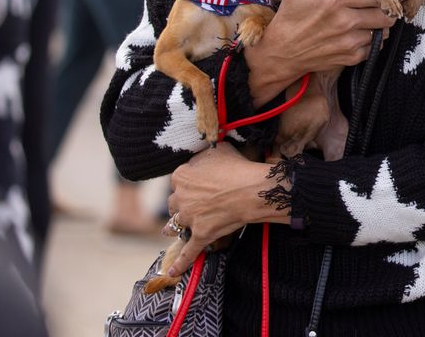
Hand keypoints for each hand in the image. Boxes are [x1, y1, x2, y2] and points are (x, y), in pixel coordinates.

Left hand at [164, 143, 284, 277]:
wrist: (252, 190)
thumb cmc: (238, 167)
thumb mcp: (219, 150)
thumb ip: (205, 154)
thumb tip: (202, 154)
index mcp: (182, 176)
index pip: (177, 180)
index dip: (187, 182)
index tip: (196, 183)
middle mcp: (181, 198)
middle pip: (173, 203)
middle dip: (180, 204)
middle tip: (190, 205)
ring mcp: (190, 218)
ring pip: (175, 226)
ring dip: (174, 228)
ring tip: (172, 230)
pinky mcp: (200, 235)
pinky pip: (188, 252)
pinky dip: (180, 263)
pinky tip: (172, 273)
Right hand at [245, 0, 393, 104]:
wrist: (281, 53)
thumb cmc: (290, 16)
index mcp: (334, 0)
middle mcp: (345, 21)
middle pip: (385, 12)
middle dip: (391, 6)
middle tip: (390, 2)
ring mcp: (350, 41)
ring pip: (383, 30)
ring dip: (383, 23)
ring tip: (376, 16)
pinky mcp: (351, 58)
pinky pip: (374, 46)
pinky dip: (374, 39)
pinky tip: (364, 32)